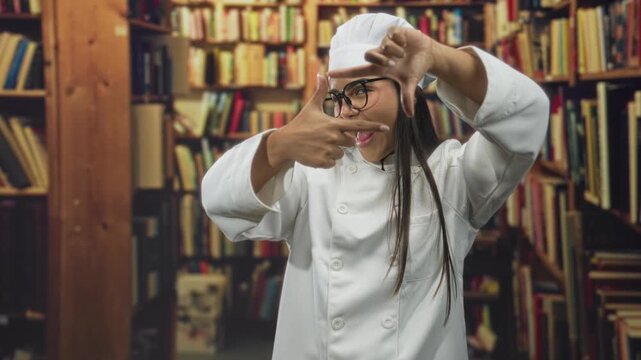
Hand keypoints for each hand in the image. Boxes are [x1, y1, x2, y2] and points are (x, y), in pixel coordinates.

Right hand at [267, 74, 389, 168]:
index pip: (358, 125)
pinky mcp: (323, 162)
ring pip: (341, 154)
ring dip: (334, 151)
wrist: (285, 143)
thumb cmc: (300, 124)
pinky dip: (326, 160)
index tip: (386, 128)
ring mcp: (328, 150)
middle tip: (328, 137)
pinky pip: (333, 163)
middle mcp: (333, 137)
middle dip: (343, 140)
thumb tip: (322, 74)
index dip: (373, 126)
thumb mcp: (311, 107)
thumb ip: (320, 92)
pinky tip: (316, 153)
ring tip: (319, 145)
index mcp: (333, 124)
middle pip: (351, 142)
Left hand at [328, 26, 437, 117]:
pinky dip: (401, 41)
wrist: (427, 54)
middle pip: (368, 55)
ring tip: (404, 53)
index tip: (329, 73)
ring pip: (383, 46)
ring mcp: (384, 43)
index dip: (344, 72)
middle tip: (393, 63)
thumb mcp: (410, 83)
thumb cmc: (415, 69)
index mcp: (379, 67)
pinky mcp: (392, 32)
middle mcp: (379, 55)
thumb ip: (407, 97)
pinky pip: (391, 35)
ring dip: (395, 51)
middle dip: (381, 59)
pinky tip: (406, 43)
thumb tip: (410, 115)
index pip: (357, 70)